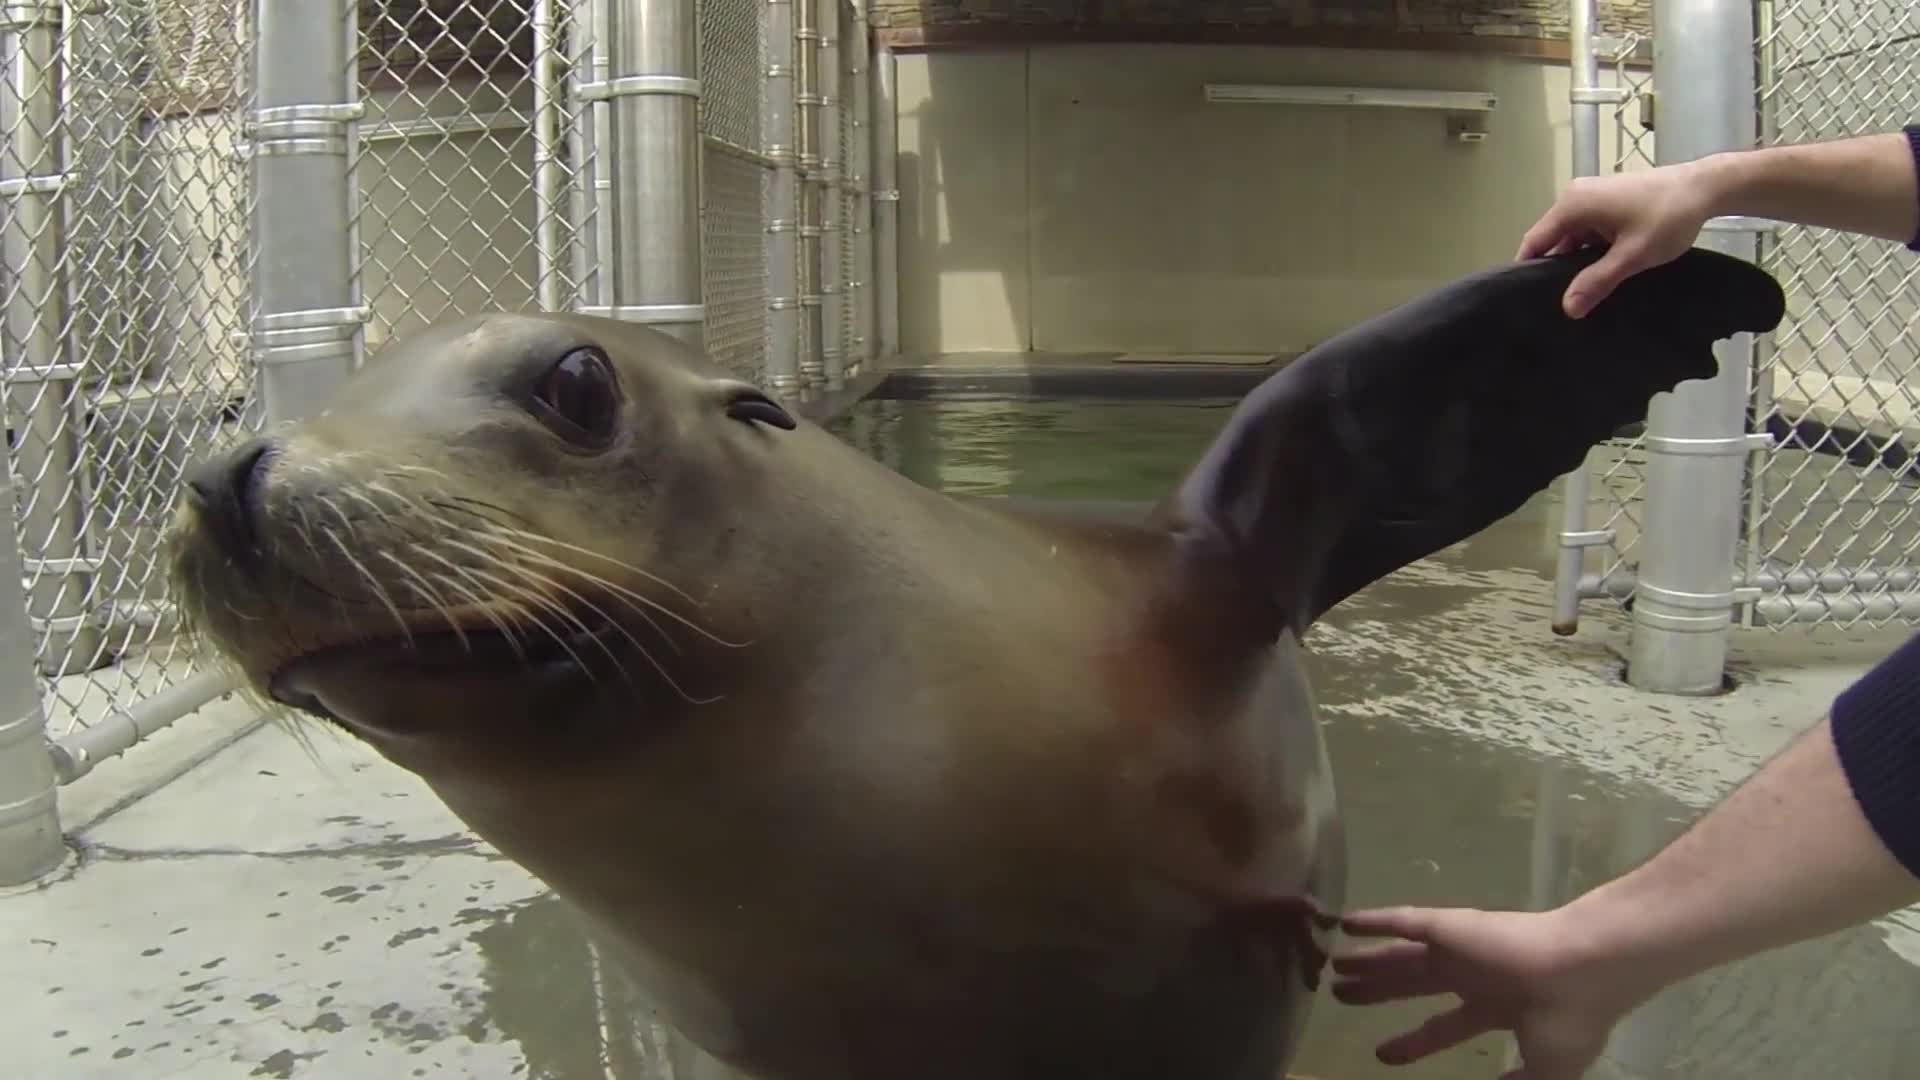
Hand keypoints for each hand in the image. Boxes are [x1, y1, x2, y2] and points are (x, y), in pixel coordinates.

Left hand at [1330, 905, 1650, 1079]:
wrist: (1584, 973)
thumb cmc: (1567, 1022)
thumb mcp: (1544, 1071)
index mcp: (1498, 1008)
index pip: (1444, 1027)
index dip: (1413, 1042)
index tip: (1381, 1054)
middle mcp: (1475, 976)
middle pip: (1414, 985)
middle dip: (1379, 992)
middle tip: (1340, 996)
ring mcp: (1462, 949)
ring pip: (1402, 955)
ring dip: (1368, 960)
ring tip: (1334, 966)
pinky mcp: (1452, 926)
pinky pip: (1403, 921)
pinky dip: (1374, 922)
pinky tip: (1345, 923)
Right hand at [1516, 162, 1722, 318]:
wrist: (1707, 187)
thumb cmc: (1668, 216)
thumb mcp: (1632, 255)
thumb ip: (1597, 281)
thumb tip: (1568, 309)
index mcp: (1572, 205)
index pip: (1534, 243)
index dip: (1528, 272)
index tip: (1529, 301)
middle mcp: (1574, 197)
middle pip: (1552, 241)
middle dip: (1555, 271)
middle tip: (1562, 305)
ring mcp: (1591, 197)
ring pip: (1571, 238)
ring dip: (1577, 262)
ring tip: (1582, 293)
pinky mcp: (1607, 201)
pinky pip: (1587, 231)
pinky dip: (1591, 251)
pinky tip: (1602, 272)